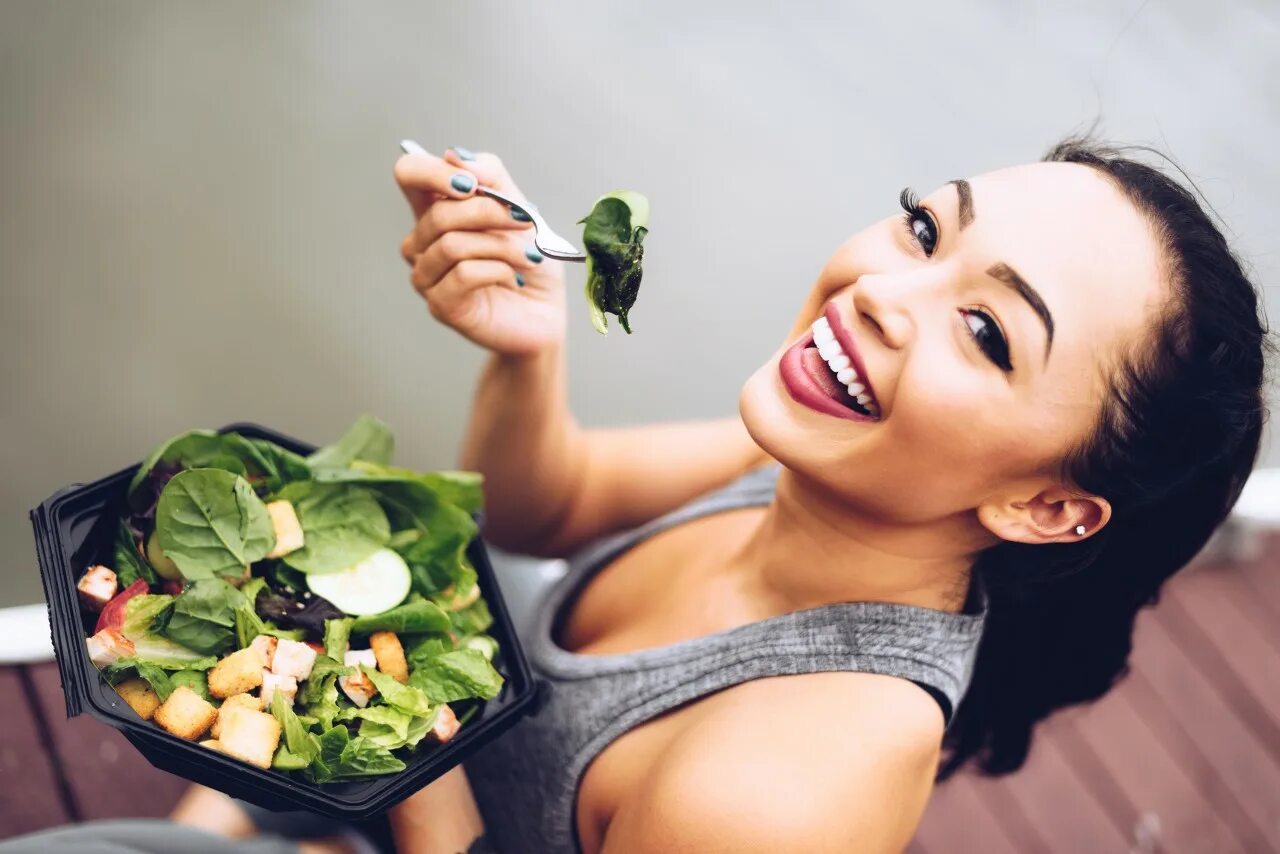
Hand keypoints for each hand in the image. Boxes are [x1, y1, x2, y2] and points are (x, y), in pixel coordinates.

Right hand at [395, 146, 566, 356]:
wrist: (545, 311)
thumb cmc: (529, 260)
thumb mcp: (520, 209)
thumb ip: (492, 178)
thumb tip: (455, 156)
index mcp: (435, 211)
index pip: (409, 174)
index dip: (434, 172)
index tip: (472, 184)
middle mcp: (422, 242)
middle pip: (438, 213)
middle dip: (489, 212)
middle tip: (526, 221)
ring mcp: (427, 276)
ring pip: (452, 245)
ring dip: (501, 245)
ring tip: (530, 256)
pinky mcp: (441, 305)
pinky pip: (463, 274)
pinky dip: (497, 269)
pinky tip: (514, 276)